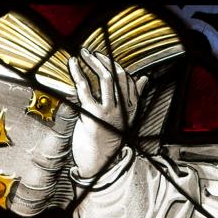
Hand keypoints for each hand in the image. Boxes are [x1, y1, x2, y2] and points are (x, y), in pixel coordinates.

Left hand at [67, 52, 144, 186]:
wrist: (99, 165)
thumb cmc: (108, 143)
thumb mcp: (125, 120)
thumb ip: (134, 98)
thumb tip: (144, 78)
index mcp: (131, 109)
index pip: (129, 80)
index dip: (116, 66)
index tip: (104, 57)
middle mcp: (122, 109)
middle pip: (118, 76)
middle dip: (104, 60)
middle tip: (91, 52)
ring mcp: (109, 112)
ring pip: (106, 78)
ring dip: (93, 62)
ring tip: (83, 53)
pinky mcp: (93, 115)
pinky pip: (85, 88)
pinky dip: (78, 73)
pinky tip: (73, 64)